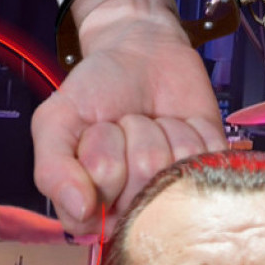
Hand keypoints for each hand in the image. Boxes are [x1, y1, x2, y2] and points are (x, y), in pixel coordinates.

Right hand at [32, 0, 226, 236]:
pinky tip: (181, 122)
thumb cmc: (97, 90)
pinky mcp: (212, 172)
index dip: (99, 162)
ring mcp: (176, 193)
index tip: (96, 133)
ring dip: (162, 131)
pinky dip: (194, 128)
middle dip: (131, 141)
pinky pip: (208, 158)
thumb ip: (53, 169)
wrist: (141, 53)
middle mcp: (136, 210)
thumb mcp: (57, 121)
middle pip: (141, 190)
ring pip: (174, 171)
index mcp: (93, 209)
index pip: (97, 209)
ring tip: (152, 121)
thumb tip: (80, 211)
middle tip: (126, 123)